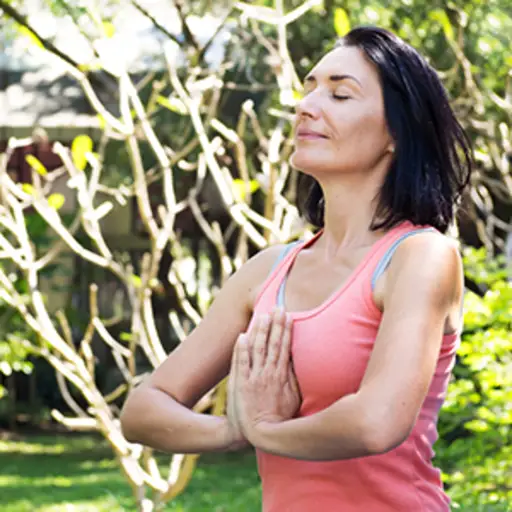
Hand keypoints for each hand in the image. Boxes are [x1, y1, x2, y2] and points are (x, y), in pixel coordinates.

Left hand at [228, 308, 300, 442]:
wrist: (258, 434)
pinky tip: (242, 335)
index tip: (289, 316)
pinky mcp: (240, 383)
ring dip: (260, 330)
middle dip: (276, 324)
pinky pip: (241, 362)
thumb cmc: (279, 418)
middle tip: (278, 307)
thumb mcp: (295, 399)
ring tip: (263, 315)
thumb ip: (296, 380)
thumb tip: (297, 362)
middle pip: (273, 343)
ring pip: (258, 348)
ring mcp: (253, 377)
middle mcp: (268, 373)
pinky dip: (241, 348)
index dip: (286, 330)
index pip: (285, 347)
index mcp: (282, 376)